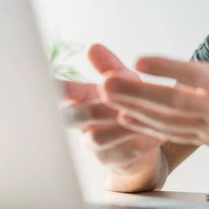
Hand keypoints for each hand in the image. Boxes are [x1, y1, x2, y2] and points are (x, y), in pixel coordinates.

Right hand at [61, 44, 165, 190]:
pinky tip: (155, 135)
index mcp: (84, 99)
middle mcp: (84, 123)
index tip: (53, 85)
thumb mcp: (126, 83)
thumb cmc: (131, 106)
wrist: (146, 143)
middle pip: (73, 116)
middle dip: (93, 109)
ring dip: (118, 128)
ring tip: (138, 120)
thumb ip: (110, 68)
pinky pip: (121, 155)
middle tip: (114, 103)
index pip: (62, 93)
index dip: (57, 90)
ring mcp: (96, 144)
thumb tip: (93, 47)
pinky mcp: (114, 161)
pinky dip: (139, 143)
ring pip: (96, 138)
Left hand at [100, 5, 208, 156]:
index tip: (140, 60)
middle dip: (137, 92)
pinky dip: (145, 126)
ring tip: (107, 95)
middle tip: (107, 82)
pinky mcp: (202, 139)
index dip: (168, 69)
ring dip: (134, 108)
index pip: (197, 76)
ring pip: (166, 120)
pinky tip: (125, 116)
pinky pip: (170, 134)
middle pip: (172, 102)